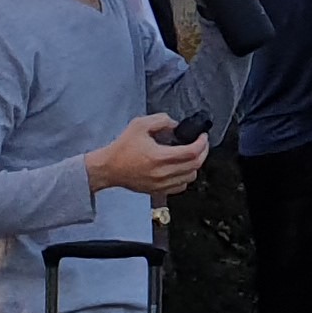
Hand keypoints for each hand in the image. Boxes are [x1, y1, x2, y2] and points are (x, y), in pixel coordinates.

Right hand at [88, 114, 208, 198]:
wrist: (108, 168)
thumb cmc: (122, 148)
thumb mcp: (140, 125)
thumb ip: (161, 120)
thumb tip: (176, 125)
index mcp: (160, 157)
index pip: (192, 152)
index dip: (202, 143)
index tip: (203, 136)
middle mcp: (162, 173)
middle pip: (195, 165)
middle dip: (203, 152)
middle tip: (202, 143)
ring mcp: (161, 184)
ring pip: (190, 177)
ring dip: (195, 165)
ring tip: (191, 155)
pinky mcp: (157, 191)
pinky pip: (180, 187)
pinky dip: (186, 177)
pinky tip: (181, 168)